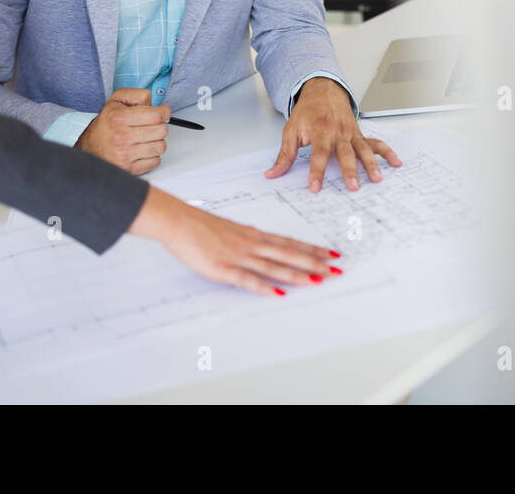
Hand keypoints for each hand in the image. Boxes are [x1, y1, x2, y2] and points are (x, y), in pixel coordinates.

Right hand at [77, 88, 171, 174]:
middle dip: (159, 126)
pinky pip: (155, 161)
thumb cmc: (106, 124)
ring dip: (156, 142)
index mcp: (119, 118)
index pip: (156, 115)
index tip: (163, 112)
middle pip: (162, 130)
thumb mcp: (117, 100)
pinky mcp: (129, 169)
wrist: (91, 147)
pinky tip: (141, 150)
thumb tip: (155, 102)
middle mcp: (121, 136)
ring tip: (145, 138)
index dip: (164, 112)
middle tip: (150, 126)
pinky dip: (151, 156)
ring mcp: (125, 154)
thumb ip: (138, 95)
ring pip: (161, 146)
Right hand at [129, 187, 340, 295]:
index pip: (289, 243)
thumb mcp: (230, 230)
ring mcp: (238, 256)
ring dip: (297, 274)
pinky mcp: (223, 268)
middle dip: (314, 262)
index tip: (330, 254)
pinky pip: (247, 279)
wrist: (178, 220)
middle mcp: (251, 244)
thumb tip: (262, 243)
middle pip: (288, 254)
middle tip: (336, 269)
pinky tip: (278, 293)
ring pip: (274, 266)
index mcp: (253, 235)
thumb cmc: (200, 225)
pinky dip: (264, 286)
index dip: (311, 249)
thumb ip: (247, 238)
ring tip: (318, 280)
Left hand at [263, 77, 401, 191]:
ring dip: (371, 164)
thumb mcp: (291, 130)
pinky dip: (387, 152)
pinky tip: (395, 162)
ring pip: (363, 150)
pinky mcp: (359, 134)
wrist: (323, 90)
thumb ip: (285, 155)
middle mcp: (338, 132)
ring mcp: (351, 133)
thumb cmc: (307, 112)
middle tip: (353, 187)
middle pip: (345, 154)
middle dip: (350, 171)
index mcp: (320, 131)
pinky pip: (375, 143)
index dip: (316, 172)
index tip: (315, 187)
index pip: (318, 154)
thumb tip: (273, 174)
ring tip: (376, 179)